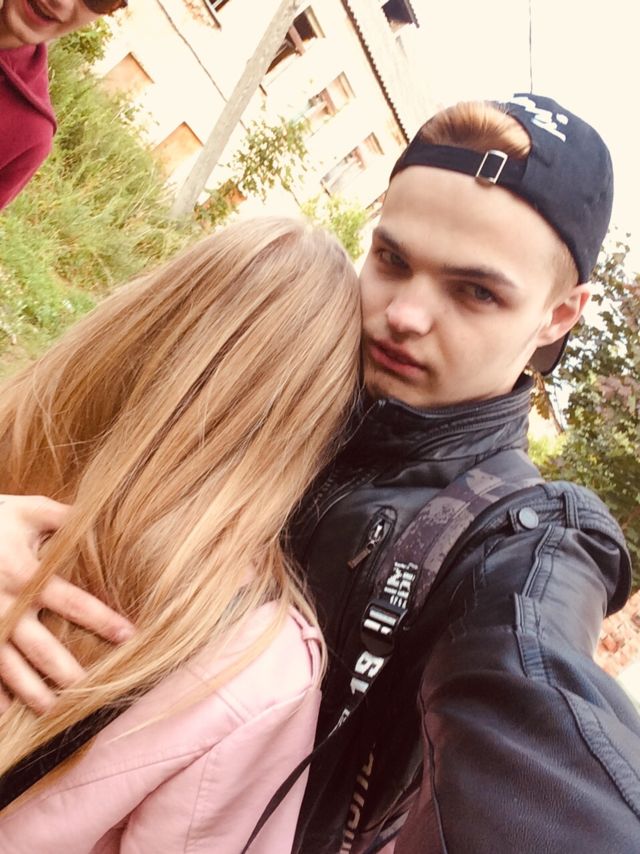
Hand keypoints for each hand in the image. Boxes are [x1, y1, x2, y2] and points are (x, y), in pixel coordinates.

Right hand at [0, 495, 134, 712]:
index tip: (129, 636)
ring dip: (29, 690)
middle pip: (38, 645)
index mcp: (24, 572)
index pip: (71, 601)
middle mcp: (2, 602)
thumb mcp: (28, 511)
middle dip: (64, 670)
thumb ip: (66, 518)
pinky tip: (5, 712)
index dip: (101, 619)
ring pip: (5, 664)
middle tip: (89, 691)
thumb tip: (107, 520)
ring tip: (52, 711)